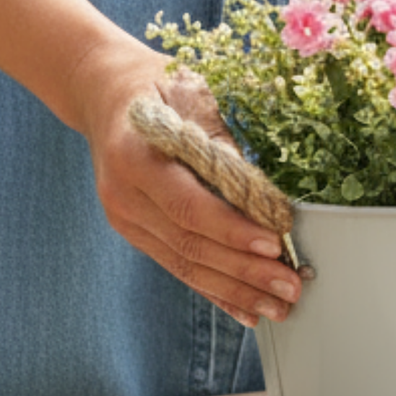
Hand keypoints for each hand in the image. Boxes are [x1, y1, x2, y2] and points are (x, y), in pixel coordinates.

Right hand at [72, 39, 303, 327]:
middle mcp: (125, 196)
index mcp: (135, 157)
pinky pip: (178, 266)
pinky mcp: (136, 232)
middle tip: (291, 287)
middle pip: (191, 245)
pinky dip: (214, 290)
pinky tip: (245, 309)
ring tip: (279, 306)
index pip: (190, 206)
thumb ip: (221, 143)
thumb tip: (262, 191)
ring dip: (236, 290)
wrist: (104, 92)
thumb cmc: (159, 86)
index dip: (234, 230)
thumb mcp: (191, 95)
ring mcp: (126, 219)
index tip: (277, 244)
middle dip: (246, 272)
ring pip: (186, 265)